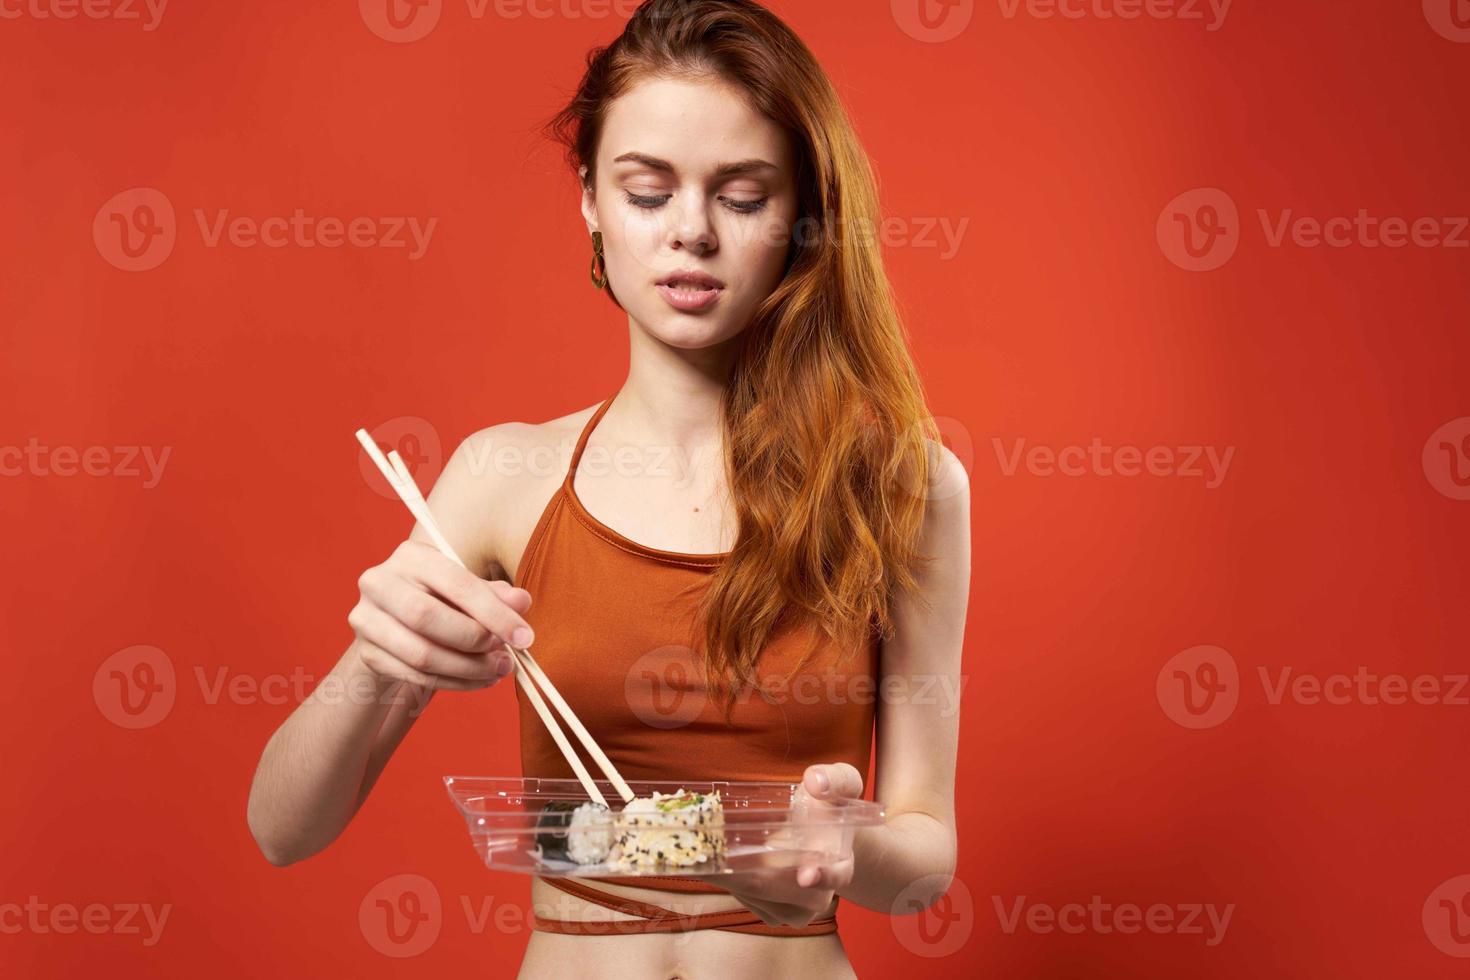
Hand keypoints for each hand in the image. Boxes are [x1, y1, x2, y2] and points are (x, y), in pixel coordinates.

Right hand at [349, 539, 533, 691]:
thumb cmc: (441, 601)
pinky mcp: (367, 653)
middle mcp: (380, 582)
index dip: (494, 613)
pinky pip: (416, 677)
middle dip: (475, 641)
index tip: (524, 637)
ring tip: (498, 670)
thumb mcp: (468, 591)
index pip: (456, 583)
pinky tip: (478, 681)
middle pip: (427, 617)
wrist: (396, 626)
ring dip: (468, 669)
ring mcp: (367, 619)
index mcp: (412, 556)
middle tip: (507, 656)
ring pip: (421, 654)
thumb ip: (494, 594)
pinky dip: (454, 683)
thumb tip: (521, 602)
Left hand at [694, 762, 863, 927]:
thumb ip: (835, 778)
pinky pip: (742, 897)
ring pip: (751, 893)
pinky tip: (717, 855)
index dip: (821, 876)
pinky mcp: (770, 913)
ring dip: (727, 871)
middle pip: (774, 886)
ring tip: (709, 845)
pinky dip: (725, 877)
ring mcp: (794, 910)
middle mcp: (819, 896)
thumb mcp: (842, 782)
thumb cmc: (829, 806)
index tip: (806, 874)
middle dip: (740, 869)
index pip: (836, 876)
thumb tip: (815, 782)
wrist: (820, 835)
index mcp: (840, 865)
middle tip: (710, 849)